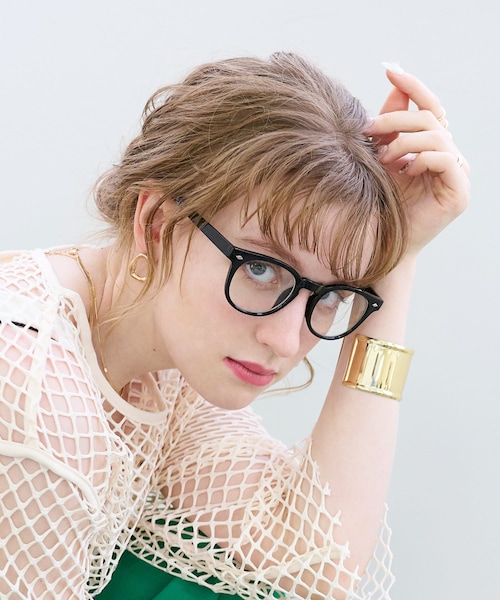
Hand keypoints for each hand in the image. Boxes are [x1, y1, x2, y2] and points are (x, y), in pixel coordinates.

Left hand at [364, 64, 469, 255]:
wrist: (381, 243)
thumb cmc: (379, 202)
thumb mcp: (381, 157)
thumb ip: (390, 125)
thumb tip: (393, 87)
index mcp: (433, 147)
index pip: (429, 107)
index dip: (412, 86)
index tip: (389, 69)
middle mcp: (449, 157)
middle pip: (430, 118)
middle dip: (396, 118)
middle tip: (368, 128)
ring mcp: (458, 175)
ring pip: (436, 136)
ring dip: (403, 141)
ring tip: (382, 157)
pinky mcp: (459, 193)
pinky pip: (445, 159)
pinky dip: (421, 158)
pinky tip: (405, 169)